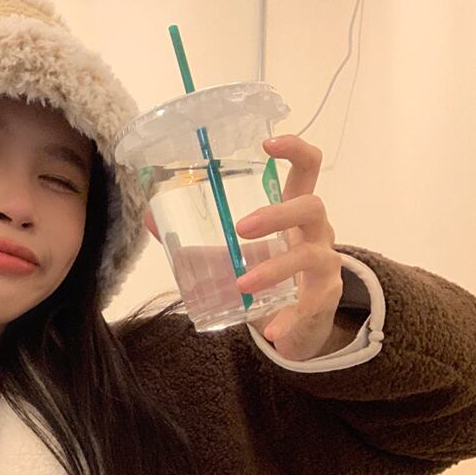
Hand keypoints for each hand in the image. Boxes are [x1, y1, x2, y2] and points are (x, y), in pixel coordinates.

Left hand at [142, 135, 343, 360]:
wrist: (297, 324)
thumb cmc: (267, 276)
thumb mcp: (232, 255)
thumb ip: (196, 238)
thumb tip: (149, 217)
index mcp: (294, 212)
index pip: (307, 168)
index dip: (294, 149)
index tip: (267, 143)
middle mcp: (317, 232)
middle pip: (311, 206)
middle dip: (276, 214)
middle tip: (240, 229)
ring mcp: (325, 264)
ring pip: (310, 255)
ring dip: (274, 268)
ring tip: (242, 284)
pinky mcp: (324, 298)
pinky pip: (311, 305)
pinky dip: (290, 318)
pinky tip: (272, 331)